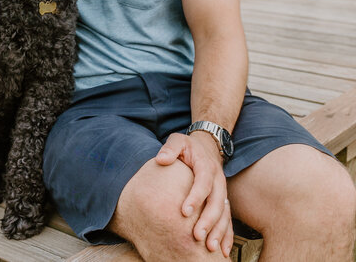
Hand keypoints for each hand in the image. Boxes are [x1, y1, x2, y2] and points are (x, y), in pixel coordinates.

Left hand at [156, 132, 232, 257]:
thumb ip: (170, 148)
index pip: (203, 183)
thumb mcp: (178, 140)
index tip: (184, 212)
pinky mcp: (223, 201)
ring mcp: (223, 192)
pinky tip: (223, 250)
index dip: (195, 197)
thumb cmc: (188, 147)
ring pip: (224, 214)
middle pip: (216, 202)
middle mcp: (218, 181)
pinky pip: (228, 220)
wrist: (206, 147)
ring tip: (210, 247)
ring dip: (219, 231)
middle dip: (208, 220)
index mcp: (206, 166)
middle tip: (196, 236)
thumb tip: (161, 159)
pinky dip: (227, 235)